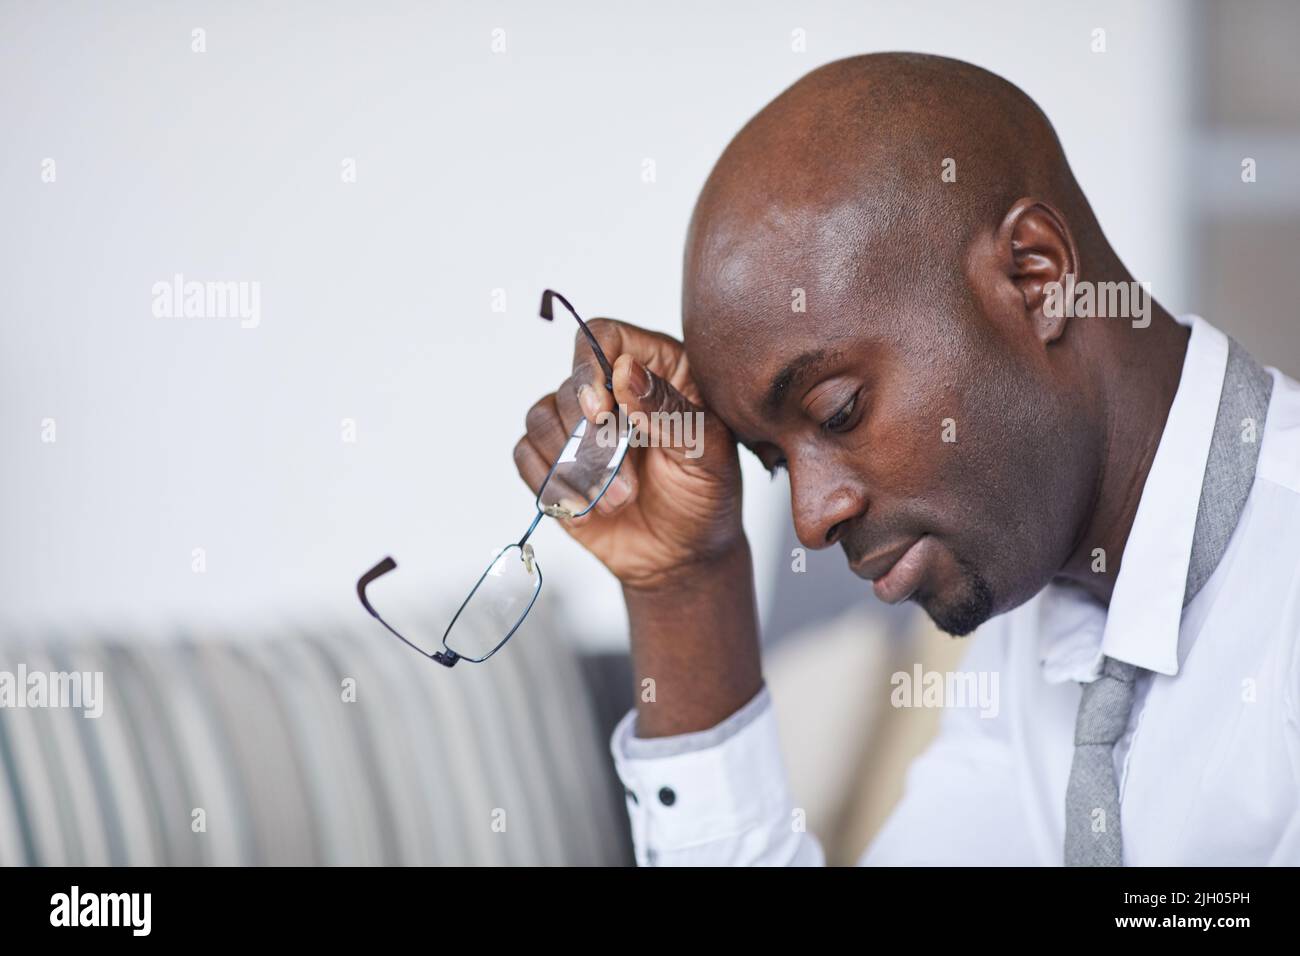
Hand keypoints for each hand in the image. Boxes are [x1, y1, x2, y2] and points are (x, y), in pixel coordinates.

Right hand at [513, 318, 742, 589]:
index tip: (601, 411)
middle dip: (589, 436)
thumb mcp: (706, 453)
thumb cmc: (706, 496)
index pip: (605, 336)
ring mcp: (579, 426)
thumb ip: (668, 411)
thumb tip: (625, 371)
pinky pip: (525, 455)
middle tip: (624, 475)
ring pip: (540, 417)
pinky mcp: (555, 463)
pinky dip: (549, 484)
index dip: (591, 366)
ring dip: (572, 466)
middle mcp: (613, 390)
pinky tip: (583, 509)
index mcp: (657, 369)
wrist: (684, 556)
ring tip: (613, 501)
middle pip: (569, 382)